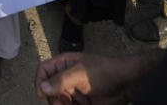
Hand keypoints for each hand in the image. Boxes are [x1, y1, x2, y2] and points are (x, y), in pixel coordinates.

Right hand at [35, 52, 160, 104]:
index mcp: (64, 64)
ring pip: (59, 102)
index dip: (39, 82)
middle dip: (53, 99)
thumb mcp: (80, 74)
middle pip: (49, 90)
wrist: (126, 83)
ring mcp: (74, 91)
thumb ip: (60, 80)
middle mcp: (67, 77)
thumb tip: (42, 88)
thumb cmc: (104, 71)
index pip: (43, 71)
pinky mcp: (82, 102)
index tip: (41, 94)